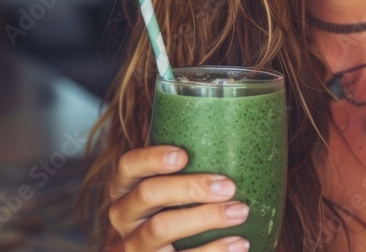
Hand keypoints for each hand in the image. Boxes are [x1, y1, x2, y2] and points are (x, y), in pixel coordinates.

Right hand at [108, 145, 250, 250]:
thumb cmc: (177, 207)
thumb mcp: (172, 184)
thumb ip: (187, 162)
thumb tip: (227, 127)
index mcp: (125, 187)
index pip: (129, 165)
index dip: (152, 158)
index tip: (183, 156)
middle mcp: (124, 215)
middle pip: (148, 194)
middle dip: (190, 187)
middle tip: (228, 186)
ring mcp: (136, 244)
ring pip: (162, 228)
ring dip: (206, 217)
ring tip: (241, 211)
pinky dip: (214, 250)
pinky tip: (240, 242)